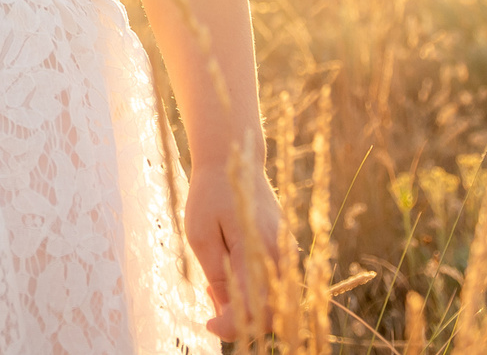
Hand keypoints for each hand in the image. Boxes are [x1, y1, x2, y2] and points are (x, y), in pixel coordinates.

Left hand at [185, 160, 284, 339]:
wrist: (235, 160)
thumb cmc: (210, 195)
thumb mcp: (200, 235)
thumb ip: (217, 276)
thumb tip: (225, 312)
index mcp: (258, 250)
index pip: (255, 310)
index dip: (232, 326)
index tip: (209, 323)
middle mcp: (280, 254)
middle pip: (272, 314)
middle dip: (241, 321)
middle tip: (211, 303)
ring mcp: (286, 251)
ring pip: (276, 302)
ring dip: (249, 307)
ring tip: (217, 286)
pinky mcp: (285, 248)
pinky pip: (276, 284)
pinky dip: (256, 292)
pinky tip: (231, 275)